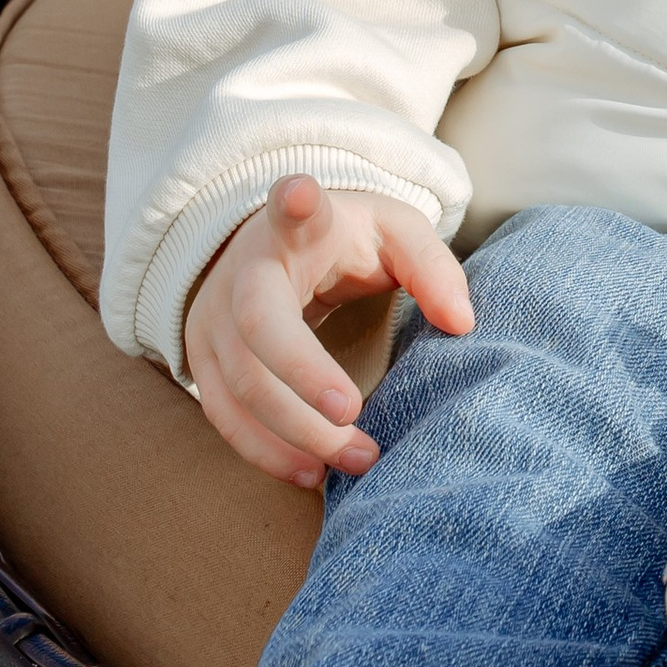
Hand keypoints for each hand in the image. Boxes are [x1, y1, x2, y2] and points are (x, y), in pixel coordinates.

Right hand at [184, 175, 471, 490]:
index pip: (290, 209)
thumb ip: (432, 269)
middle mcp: (242, 272)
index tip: (300, 193)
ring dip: (294, 432)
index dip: (293, 203)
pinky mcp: (204, 363)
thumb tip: (462, 324)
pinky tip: (311, 473)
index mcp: (296, 229)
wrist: (273, 250)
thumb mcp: (395, 235)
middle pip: (258, 324)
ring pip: (238, 384)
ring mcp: (214, 319)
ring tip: (356, 459)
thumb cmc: (346, 243)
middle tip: (352, 416)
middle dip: (302, 376)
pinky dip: (265, 451)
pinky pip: (224, 417)